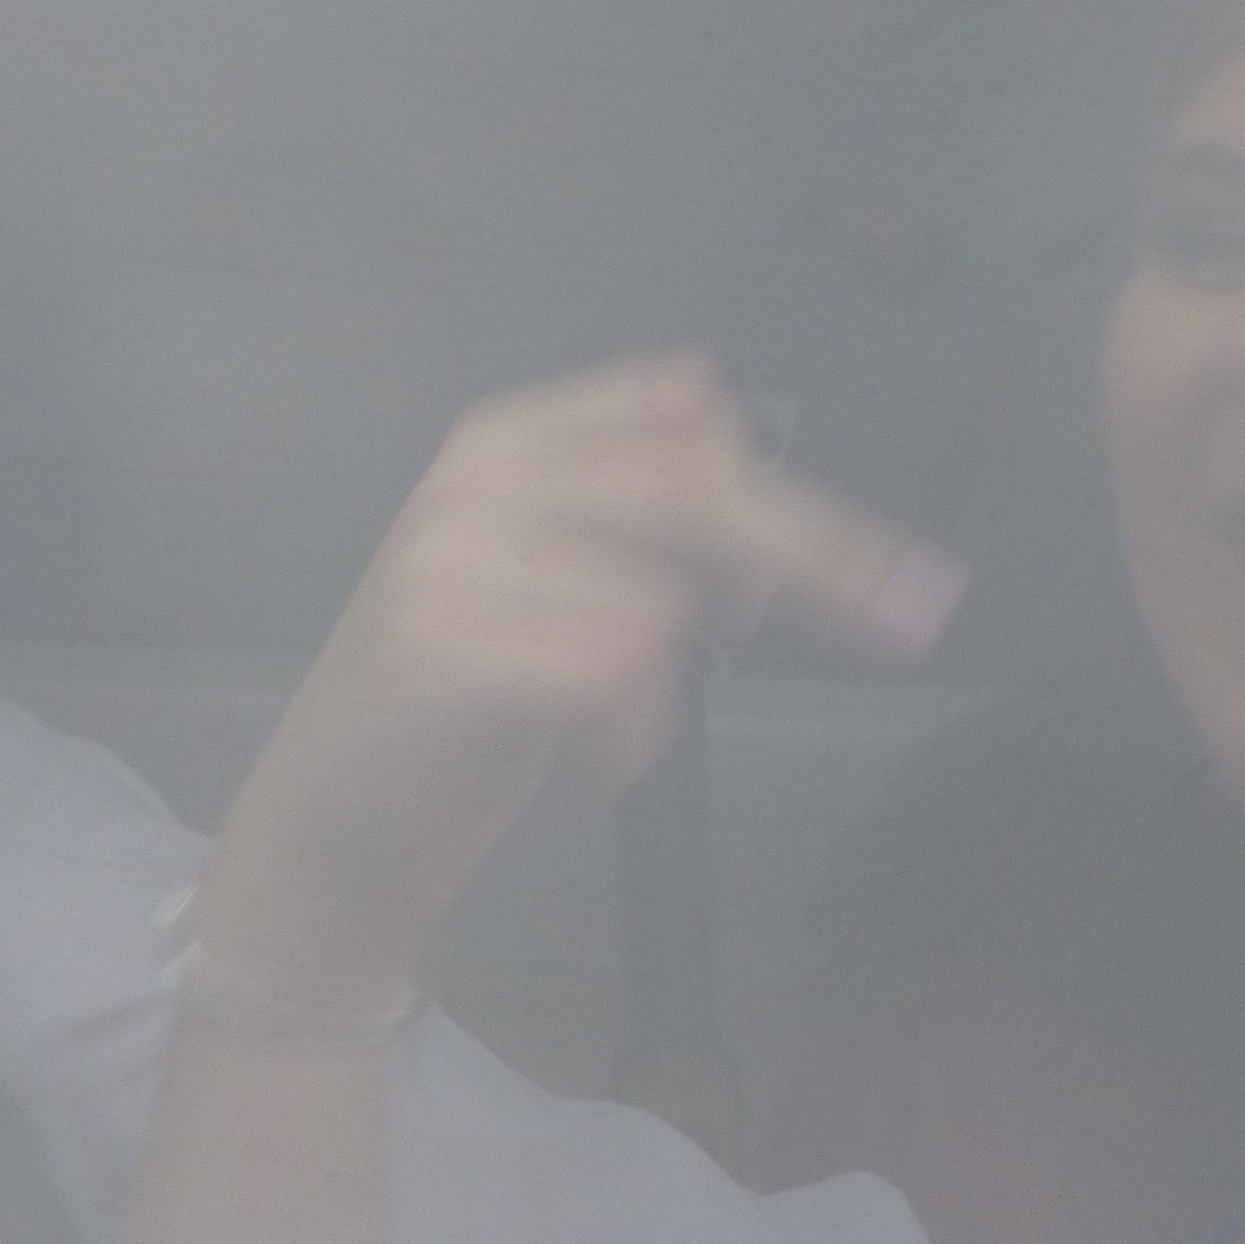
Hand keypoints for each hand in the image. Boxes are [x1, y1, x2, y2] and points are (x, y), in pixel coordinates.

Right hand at [193, 351, 962, 1010]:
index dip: (775, 485)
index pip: (682, 413)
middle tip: (915, 620)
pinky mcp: (444, 648)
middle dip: (823, 558)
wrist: (329, 830)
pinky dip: (625, 744)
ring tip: (595, 744)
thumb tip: (735, 431)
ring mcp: (451, 556)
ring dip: (661, 700)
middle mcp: (477, 476)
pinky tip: (573, 773)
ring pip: (661, 602)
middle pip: (698, 491)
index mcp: (507, 436)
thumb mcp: (551, 582)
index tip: (859, 567)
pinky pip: (615, 676)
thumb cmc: (459, 709)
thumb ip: (639, 516)